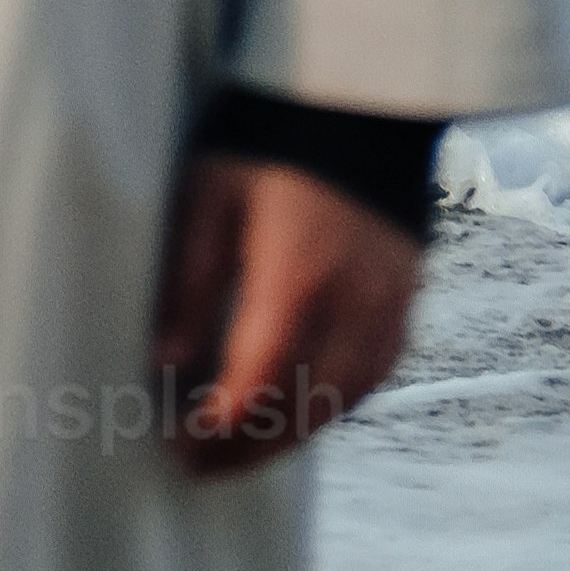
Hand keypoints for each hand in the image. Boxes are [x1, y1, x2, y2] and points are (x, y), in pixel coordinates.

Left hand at [149, 152, 423, 477]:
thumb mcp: (208, 198)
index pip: (259, 380)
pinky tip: (293, 411)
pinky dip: (328, 406)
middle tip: (200, 468)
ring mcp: (388, 307)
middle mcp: (352, 303)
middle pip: (303, 408)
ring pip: (340, 402)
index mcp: (296, 275)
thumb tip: (164, 364)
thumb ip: (189, 284)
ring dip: (289, 437)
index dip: (221, 426)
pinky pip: (369, 379)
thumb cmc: (268, 143)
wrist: (354, 103)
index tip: (180, 446)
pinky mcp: (405, 303)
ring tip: (238, 451)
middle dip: (249, 448)